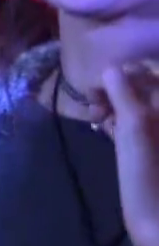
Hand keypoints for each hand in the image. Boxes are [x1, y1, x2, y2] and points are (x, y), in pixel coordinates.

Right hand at [101, 61, 158, 245]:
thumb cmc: (150, 177)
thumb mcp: (135, 128)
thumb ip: (125, 93)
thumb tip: (110, 68)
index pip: (151, 70)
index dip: (122, 73)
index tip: (95, 88)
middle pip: (146, 85)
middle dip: (116, 89)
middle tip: (92, 105)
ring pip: (140, 104)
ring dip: (115, 104)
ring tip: (95, 117)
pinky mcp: (153, 150)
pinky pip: (138, 124)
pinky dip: (120, 120)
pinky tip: (103, 127)